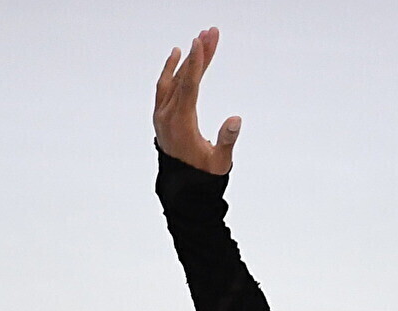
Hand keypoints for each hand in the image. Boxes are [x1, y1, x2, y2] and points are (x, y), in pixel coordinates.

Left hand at [154, 27, 240, 173]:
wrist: (182, 190)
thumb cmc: (203, 177)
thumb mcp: (219, 163)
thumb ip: (226, 140)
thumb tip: (235, 120)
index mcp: (181, 124)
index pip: (189, 86)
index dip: (196, 63)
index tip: (200, 41)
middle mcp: (167, 116)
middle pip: (183, 77)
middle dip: (198, 54)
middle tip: (211, 33)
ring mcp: (162, 115)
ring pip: (174, 80)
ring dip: (187, 59)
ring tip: (200, 40)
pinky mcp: (162, 116)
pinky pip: (165, 87)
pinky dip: (173, 70)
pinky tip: (178, 57)